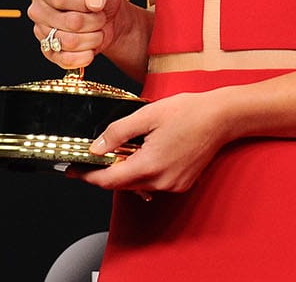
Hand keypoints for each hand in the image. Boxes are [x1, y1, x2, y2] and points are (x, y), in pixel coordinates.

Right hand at [27, 0, 122, 69]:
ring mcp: (42, 33)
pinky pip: (66, 59)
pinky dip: (84, 56)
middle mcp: (39, 10)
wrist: (107, 19)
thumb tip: (93, 2)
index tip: (95, 4)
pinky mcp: (50, 52)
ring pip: (70, 42)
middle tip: (100, 17)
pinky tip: (91, 48)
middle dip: (94, 21)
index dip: (82, 4)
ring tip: (97, 30)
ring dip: (93, 38)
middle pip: (70, 22)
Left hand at [73, 90, 230, 195]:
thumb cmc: (189, 112)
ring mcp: (173, 185)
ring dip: (124, 172)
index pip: (108, 180)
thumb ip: (118, 133)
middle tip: (91, 158)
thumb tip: (96, 148)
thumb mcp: (147, 115)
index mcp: (149, 165)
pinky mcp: (182, 184)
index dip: (87, 176)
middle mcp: (161, 181)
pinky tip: (144, 154)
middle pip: (121, 185)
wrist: (222, 118)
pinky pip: (153, 183)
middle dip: (104, 173)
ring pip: (137, 185)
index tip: (73, 171)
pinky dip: (143, 172)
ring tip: (119, 152)